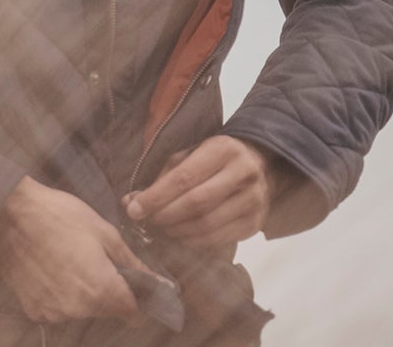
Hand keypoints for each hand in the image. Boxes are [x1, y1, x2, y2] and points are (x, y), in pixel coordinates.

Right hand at [0, 176, 147, 322]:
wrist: (7, 212)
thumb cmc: (57, 215)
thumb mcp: (104, 232)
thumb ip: (133, 264)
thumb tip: (159, 285)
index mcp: (101, 289)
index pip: (133, 312)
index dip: (136, 297)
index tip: (131, 283)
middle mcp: (79, 308)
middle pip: (107, 310)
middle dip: (107, 290)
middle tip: (92, 258)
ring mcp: (54, 311)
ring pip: (82, 310)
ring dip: (82, 293)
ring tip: (68, 260)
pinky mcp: (34, 309)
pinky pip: (58, 308)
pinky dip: (59, 294)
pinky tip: (51, 269)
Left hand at [123, 135, 276, 251]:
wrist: (261, 166)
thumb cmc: (216, 159)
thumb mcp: (191, 155)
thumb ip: (164, 176)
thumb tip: (131, 202)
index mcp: (222, 150)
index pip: (184, 177)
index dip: (156, 197)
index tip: (134, 209)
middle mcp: (242, 175)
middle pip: (196, 203)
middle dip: (165, 216)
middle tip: (146, 222)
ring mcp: (252, 201)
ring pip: (208, 225)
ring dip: (177, 232)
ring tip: (161, 230)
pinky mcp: (254, 223)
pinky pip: (219, 239)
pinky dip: (194, 242)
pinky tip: (180, 237)